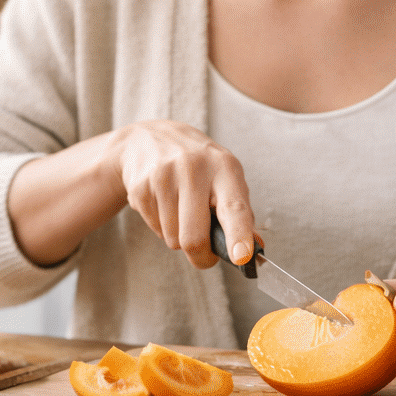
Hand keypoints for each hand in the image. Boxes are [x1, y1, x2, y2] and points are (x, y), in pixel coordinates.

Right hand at [110, 120, 255, 269]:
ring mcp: (164, 176)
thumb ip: (240, 212)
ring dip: (178, 236)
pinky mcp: (141, 187)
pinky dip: (161, 225)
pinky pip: (155, 229)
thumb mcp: (224, 176)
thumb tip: (254, 248)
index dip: (239, 235)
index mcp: (224, 167)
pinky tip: (163, 203)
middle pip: (195, 238)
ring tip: (179, 210)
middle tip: (203, 251)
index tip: (242, 257)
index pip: (234, 207)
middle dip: (200, 256)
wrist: (148, 138)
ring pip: (172, 239)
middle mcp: (194, 169)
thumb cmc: (197, 164)